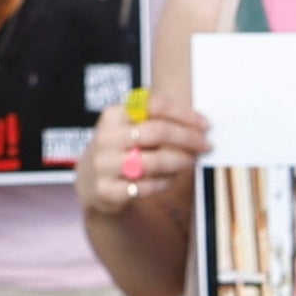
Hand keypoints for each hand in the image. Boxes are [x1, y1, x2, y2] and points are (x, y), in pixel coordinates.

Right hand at [82, 100, 209, 231]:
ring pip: (154, 162)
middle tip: (205, 146)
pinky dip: (164, 183)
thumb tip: (199, 126)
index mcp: (114, 114)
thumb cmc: (121, 150)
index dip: (185, 115)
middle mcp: (107, 137)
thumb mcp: (129, 128)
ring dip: (180, 162)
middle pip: (157, 132)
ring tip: (191, 162)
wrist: (90, 181)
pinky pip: (146, 187)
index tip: (205, 125)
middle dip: (188, 139)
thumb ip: (158, 121)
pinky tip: (171, 179)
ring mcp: (104, 165)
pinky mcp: (107, 190)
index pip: (155, 105)